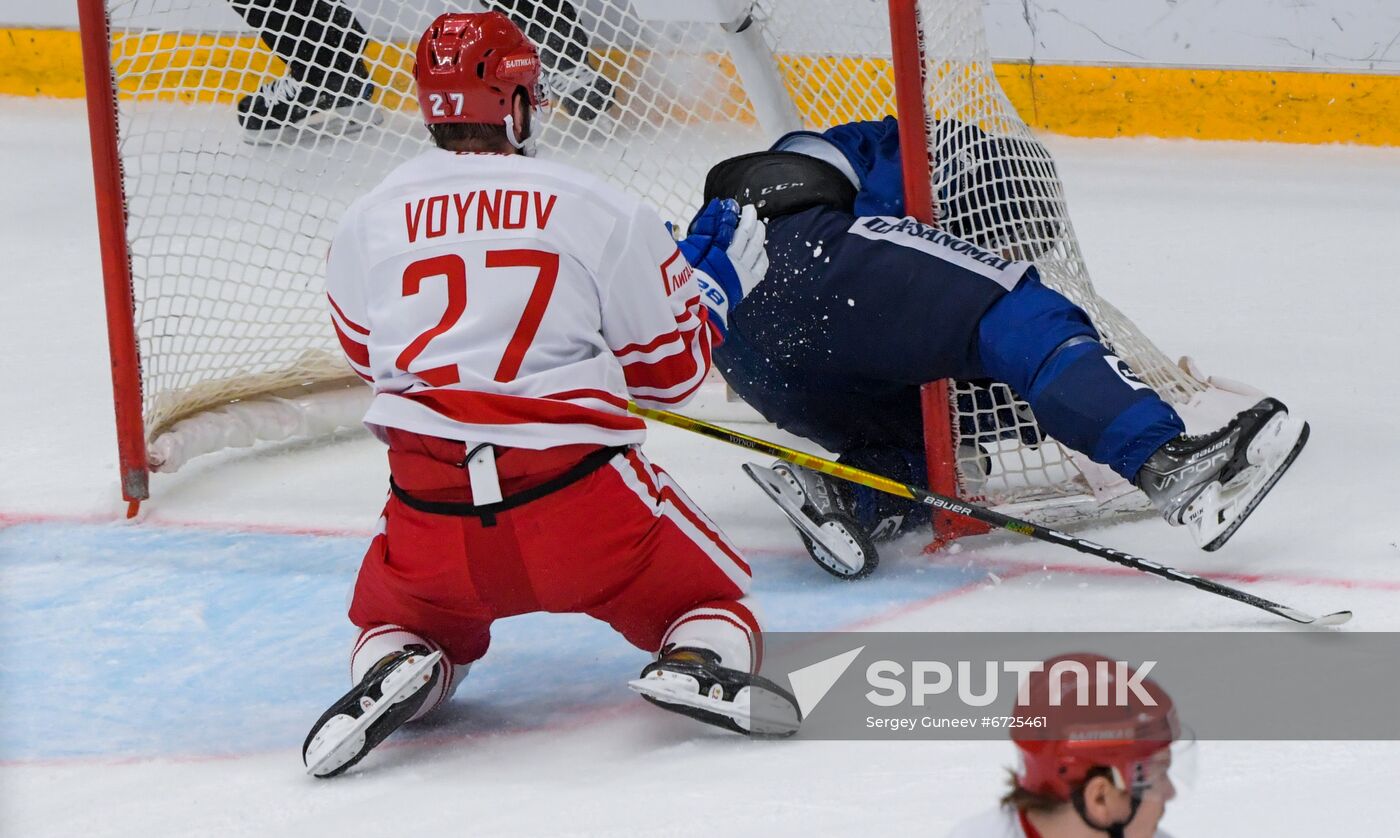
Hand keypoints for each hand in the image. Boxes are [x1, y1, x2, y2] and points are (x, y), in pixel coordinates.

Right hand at [678, 199, 766, 337]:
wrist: (702, 309)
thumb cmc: (690, 283)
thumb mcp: (682, 258)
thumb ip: (679, 241)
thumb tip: (668, 226)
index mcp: (716, 251)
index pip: (725, 226)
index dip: (728, 213)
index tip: (728, 204)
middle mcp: (733, 258)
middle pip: (746, 233)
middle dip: (749, 218)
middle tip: (750, 209)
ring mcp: (744, 269)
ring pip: (757, 246)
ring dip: (759, 232)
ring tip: (759, 224)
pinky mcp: (750, 281)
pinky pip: (761, 264)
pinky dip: (763, 254)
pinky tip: (762, 248)